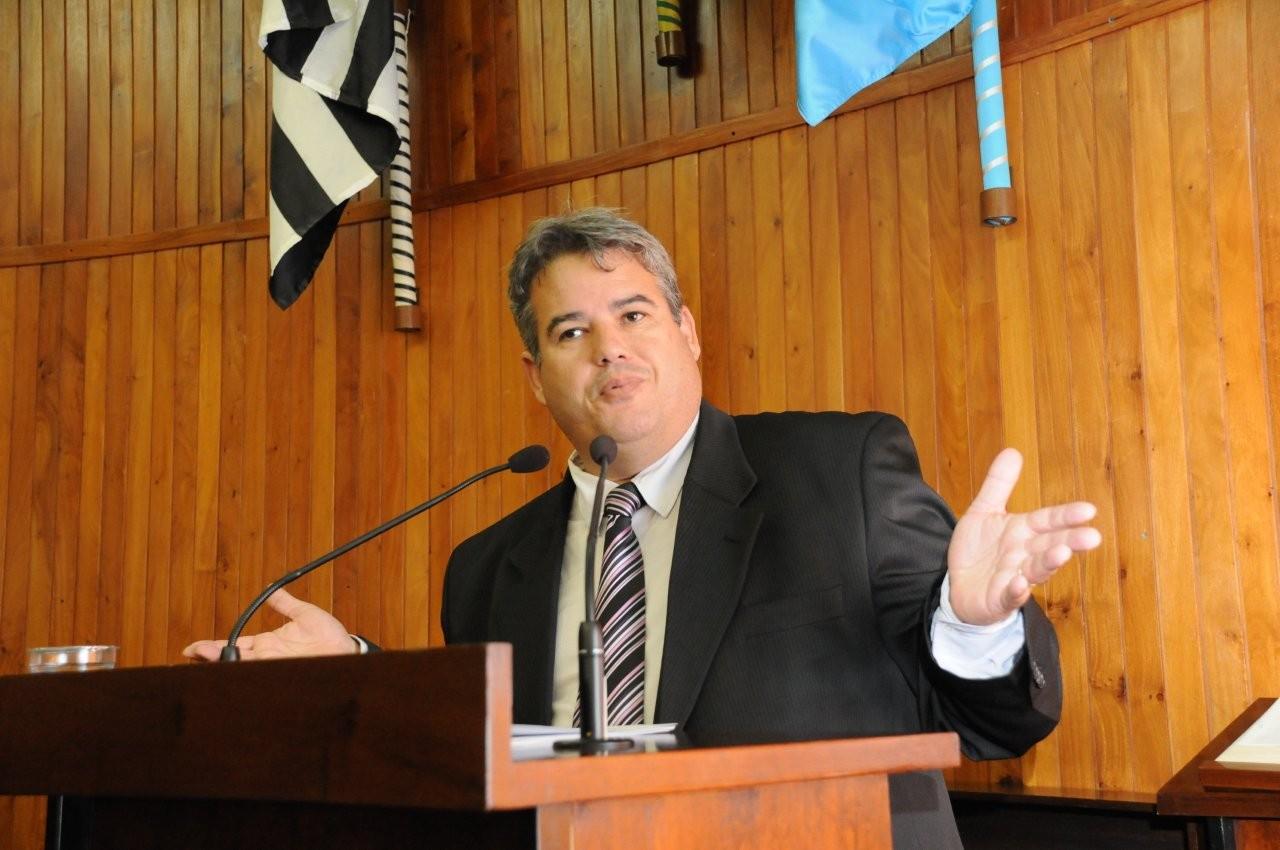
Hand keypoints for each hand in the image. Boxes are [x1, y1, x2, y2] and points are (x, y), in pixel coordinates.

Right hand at [182, 588, 356, 660]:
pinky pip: (260, 673)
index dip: (213, 647)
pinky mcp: (283, 672)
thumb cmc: (329, 635)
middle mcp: (267, 656)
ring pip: (242, 667)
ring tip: (202, 662)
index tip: (193, 648)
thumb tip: (271, 589)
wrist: (346, 650)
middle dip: (210, 658)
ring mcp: (274, 665)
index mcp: (267, 643)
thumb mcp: (304, 614)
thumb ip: (286, 604)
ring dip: (224, 665)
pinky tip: (230, 672)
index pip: (235, 644)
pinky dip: (245, 673)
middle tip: (191, 655)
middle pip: (232, 659)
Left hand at [946, 448, 1101, 625]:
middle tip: (1093, 537)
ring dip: (1049, 563)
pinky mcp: (1000, 598)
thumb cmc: (979, 551)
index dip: (1066, 516)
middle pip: (1050, 545)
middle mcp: (1024, 554)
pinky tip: (1020, 584)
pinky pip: (1009, 595)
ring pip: (1036, 570)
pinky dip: (1016, 591)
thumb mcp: (984, 512)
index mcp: (1023, 532)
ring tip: (1062, 554)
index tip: (1089, 510)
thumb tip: (1013, 451)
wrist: (958, 587)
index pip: (1048, 521)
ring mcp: (1015, 577)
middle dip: (1070, 540)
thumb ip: (999, 484)